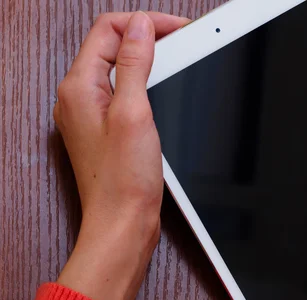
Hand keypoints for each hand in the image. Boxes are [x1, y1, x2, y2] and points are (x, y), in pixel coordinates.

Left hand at [53, 12, 188, 299]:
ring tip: (177, 59)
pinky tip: (164, 89)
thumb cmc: (124, 180)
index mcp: (79, 87)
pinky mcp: (108, 129)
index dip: (144, 24)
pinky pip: (123, 91)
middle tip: (183, 40)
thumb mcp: (133, 112)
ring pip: (119, 68)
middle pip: (111, 46)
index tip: (178, 29)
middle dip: (147, 37)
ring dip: (148, 59)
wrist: (123, 222)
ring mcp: (92, 114)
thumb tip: (140, 28)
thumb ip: (133, 64)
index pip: (108, 30)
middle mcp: (80, 98)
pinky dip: (146, 82)